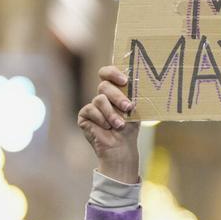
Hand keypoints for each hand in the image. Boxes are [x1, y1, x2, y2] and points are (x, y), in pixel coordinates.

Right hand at [77, 65, 139, 183]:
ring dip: (111, 113)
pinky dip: (102, 120)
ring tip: (120, 125)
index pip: (107, 74)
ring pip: (99, 99)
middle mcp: (102, 96)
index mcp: (114, 91)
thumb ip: (132, 96)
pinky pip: (91, 110)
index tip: (124, 80)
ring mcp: (92, 105)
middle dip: (117, 97)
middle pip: (104, 86)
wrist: (121, 147)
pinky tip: (107, 128)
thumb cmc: (129, 128)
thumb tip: (136, 84)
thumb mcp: (134, 110)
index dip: (112, 73)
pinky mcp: (84, 114)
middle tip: (128, 107)